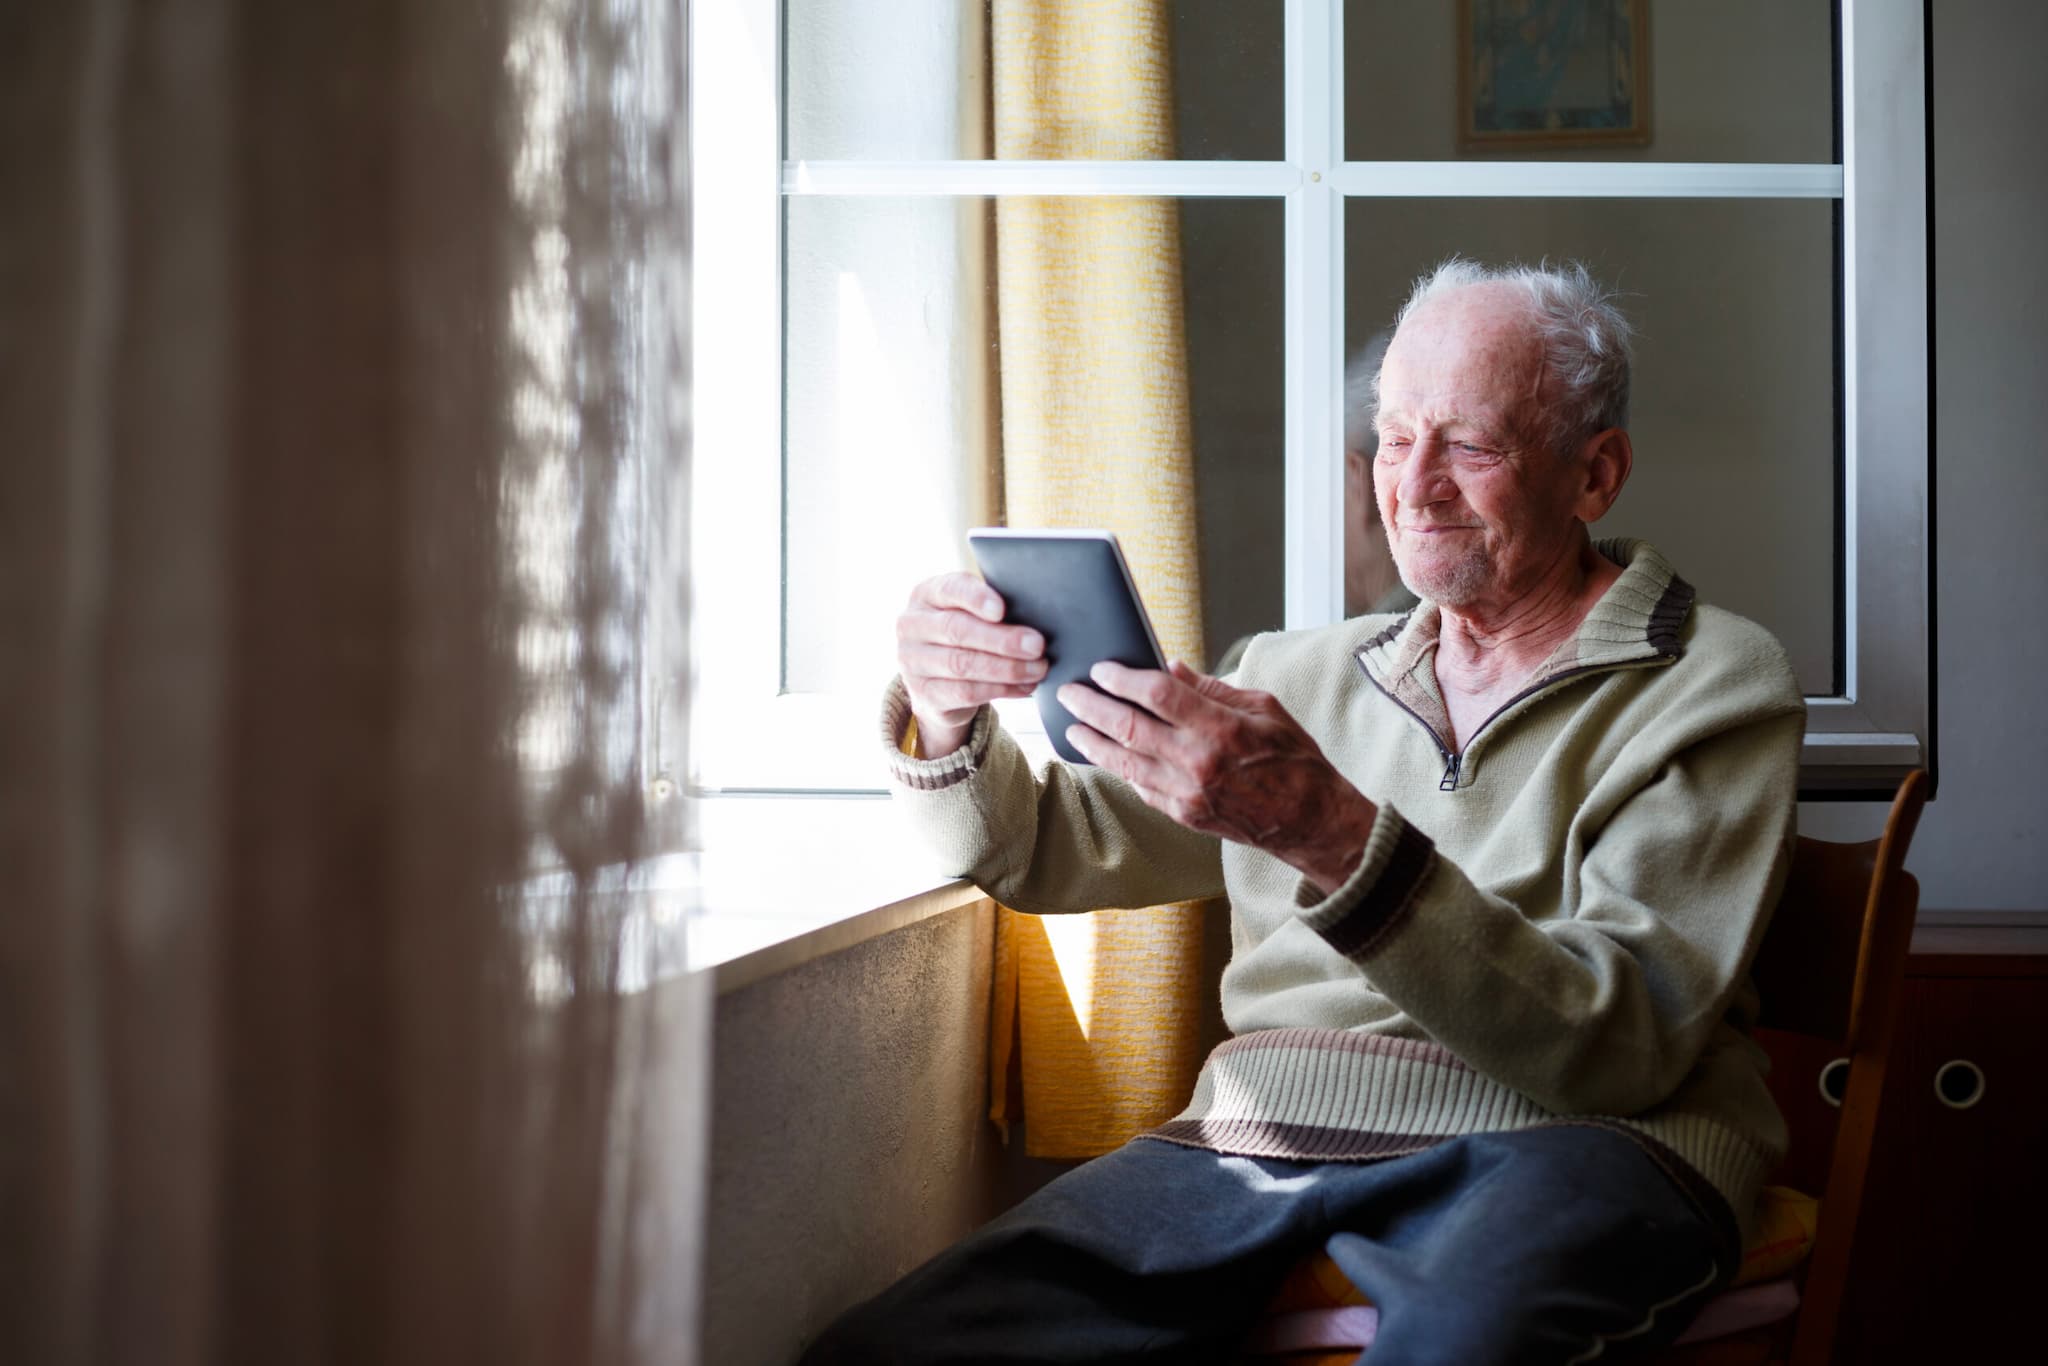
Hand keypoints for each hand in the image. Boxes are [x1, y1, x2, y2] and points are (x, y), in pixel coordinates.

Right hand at [896, 572, 1046, 757]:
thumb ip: (993, 608)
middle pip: (957, 630)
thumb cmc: (965, 635)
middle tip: (1037, 645)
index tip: (1002, 609)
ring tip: (1038, 668)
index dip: (975, 598)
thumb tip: (1039, 613)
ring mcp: (912, 662)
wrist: (938, 681)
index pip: (949, 589)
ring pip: (962, 665)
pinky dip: (1001, 689)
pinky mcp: (924, 694)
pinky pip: (966, 693)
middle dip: (1002, 639)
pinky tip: (1025, 686)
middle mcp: (911, 625)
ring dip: (1007, 668)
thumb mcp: (971, 612)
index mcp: (925, 594)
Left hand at [1057, 661, 1377, 894]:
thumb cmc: (1293, 757)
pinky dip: (1120, 767)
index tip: (1102, 668)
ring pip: (1124, 762)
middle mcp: (1198, 762)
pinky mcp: (1183, 815)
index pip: (1157, 694)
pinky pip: (1140, 787)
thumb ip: (1211, 688)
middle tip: (1069, 692)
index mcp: (1221, 728)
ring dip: (1092, 741)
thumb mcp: (1263, 708)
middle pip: (1129, 727)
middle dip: (1092, 707)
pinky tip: (1105, 754)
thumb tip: (1170, 666)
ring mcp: (1187, 793)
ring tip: (1073, 725)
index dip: (1123, 678)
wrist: (1309, 819)